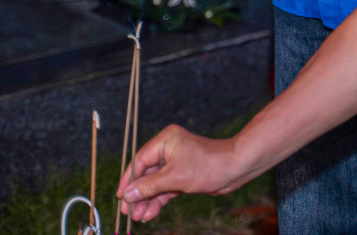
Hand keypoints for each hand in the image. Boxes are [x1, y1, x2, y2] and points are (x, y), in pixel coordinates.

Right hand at [117, 124, 240, 222]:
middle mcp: (169, 149)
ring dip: (147, 200)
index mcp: (165, 140)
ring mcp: (177, 163)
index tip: (120, 197)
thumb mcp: (174, 177)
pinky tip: (150, 213)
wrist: (236, 169)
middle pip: (146, 174)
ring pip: (156, 183)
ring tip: (138, 217)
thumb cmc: (208, 165)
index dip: (128, 180)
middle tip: (128, 211)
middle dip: (138, 193)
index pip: (139, 161)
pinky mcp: (184, 175)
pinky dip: (159, 200)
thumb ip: (149, 186)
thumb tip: (128, 194)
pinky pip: (166, 188)